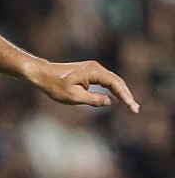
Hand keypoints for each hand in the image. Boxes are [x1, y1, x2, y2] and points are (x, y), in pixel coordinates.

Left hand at [25, 58, 139, 112]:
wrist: (43, 74)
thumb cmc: (55, 86)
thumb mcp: (73, 97)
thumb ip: (93, 100)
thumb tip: (110, 101)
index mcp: (93, 72)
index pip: (115, 83)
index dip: (125, 95)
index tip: (131, 106)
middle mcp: (96, 68)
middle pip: (117, 81)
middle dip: (127, 95)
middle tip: (135, 109)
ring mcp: (94, 69)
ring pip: (113, 81)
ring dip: (122, 93)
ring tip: (130, 106)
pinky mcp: (91, 72)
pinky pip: (106, 81)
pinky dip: (114, 89)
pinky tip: (119, 98)